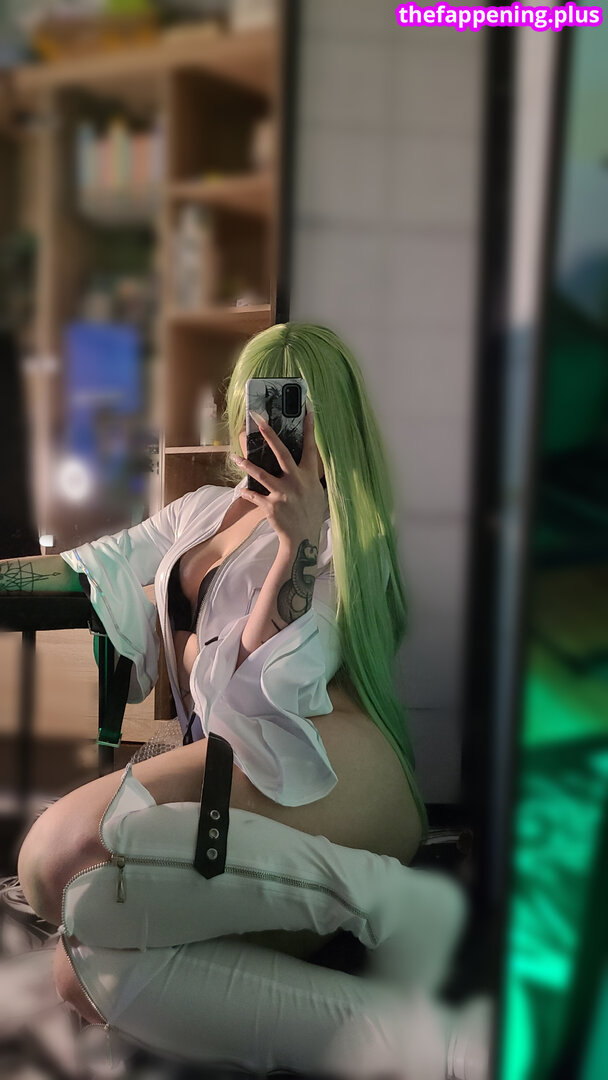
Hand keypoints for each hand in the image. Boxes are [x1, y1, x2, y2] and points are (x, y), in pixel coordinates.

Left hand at [230, 403, 325, 549]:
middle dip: (270, 434)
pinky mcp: (271, 506)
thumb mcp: (315, 492)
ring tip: (235, 457)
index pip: (310, 447)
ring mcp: (283, 494)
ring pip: (261, 474)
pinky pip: (255, 496)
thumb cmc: (310, 513)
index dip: (310, 427)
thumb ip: (307, 476)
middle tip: (259, 419)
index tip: (307, 408)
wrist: (303, 538)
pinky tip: (242, 490)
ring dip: (246, 465)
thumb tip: (300, 461)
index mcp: (309, 476)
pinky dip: (247, 493)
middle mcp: (296, 482)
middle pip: (281, 453)